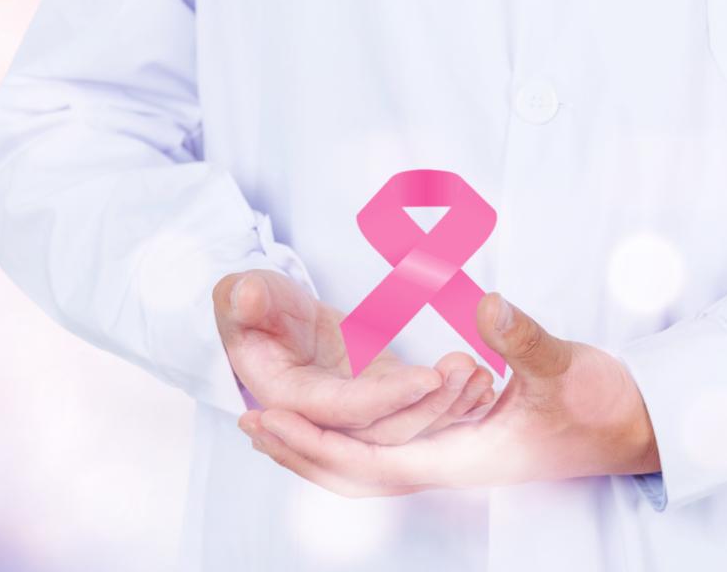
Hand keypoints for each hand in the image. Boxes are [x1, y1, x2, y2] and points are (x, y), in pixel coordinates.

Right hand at [213, 270, 496, 442]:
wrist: (265, 313)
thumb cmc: (252, 302)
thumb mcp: (243, 294)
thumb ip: (245, 298)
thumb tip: (245, 295)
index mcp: (286, 398)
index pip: (341, 411)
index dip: (383, 398)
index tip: (427, 378)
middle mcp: (322, 418)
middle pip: (382, 432)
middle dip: (428, 411)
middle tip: (468, 376)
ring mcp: (353, 410)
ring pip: (405, 425)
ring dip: (444, 406)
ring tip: (478, 373)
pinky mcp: (376, 398)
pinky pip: (415, 409)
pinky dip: (448, 402)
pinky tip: (482, 382)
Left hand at [238, 292, 660, 496]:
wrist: (636, 427)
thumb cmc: (605, 407)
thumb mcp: (565, 367)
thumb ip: (522, 339)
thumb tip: (486, 304)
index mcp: (461, 457)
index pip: (368, 463)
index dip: (313, 445)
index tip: (265, 421)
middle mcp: (446, 464)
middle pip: (353, 475)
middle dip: (299, 453)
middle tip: (247, 421)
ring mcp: (450, 457)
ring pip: (367, 464)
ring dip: (318, 447)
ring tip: (274, 419)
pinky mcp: (456, 442)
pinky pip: (387, 447)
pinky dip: (349, 437)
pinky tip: (333, 414)